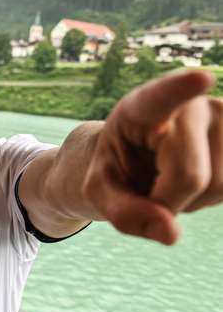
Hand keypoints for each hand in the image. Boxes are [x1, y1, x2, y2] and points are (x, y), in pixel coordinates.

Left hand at [83, 70, 221, 244]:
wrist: (138, 159)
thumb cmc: (117, 170)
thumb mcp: (100, 192)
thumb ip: (124, 213)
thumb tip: (170, 235)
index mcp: (142, 107)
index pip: (162, 96)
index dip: (181, 88)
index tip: (200, 77)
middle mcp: (192, 105)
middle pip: (190, 176)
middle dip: (167, 201)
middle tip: (148, 188)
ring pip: (220, 187)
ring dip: (191, 202)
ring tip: (170, 179)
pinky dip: (211, 200)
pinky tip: (196, 183)